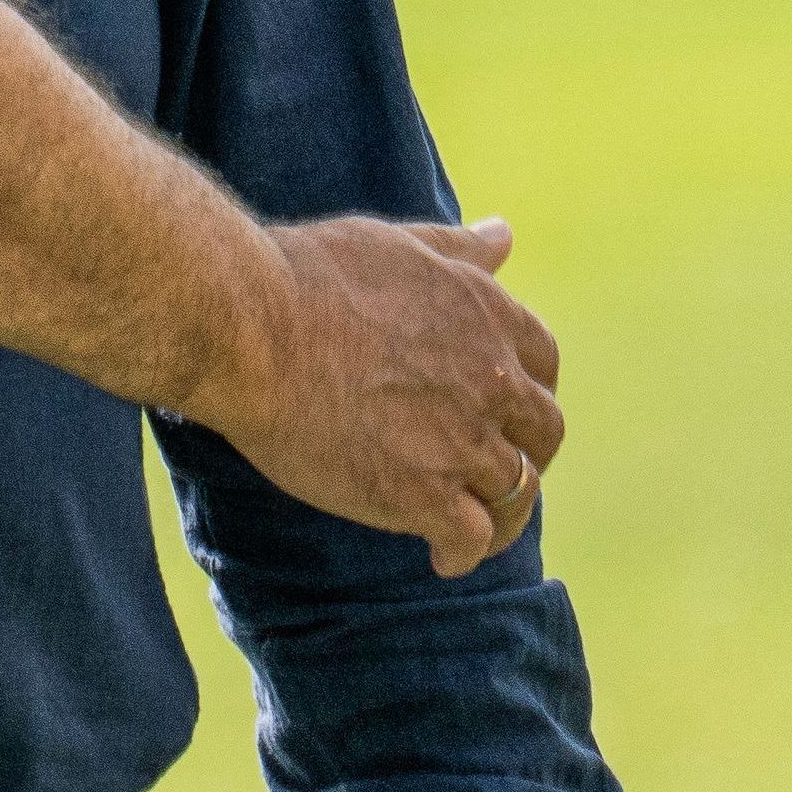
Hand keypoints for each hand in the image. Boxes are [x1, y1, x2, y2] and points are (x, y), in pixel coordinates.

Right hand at [206, 217, 564, 578]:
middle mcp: (491, 381)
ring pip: (515, 491)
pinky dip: (464, 552)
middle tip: (486, 465)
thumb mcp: (393, 244)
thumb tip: (503, 234)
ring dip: (499, 510)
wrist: (248, 326)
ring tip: (472, 524)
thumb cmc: (304, 275)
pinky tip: (441, 557)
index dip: (526, 387)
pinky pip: (471, 538)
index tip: (501, 405)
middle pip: (543, 433)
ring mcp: (461, 442)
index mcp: (487, 316)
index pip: (544, 362)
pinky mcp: (422, 495)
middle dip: (525, 450)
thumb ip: (456, 248)